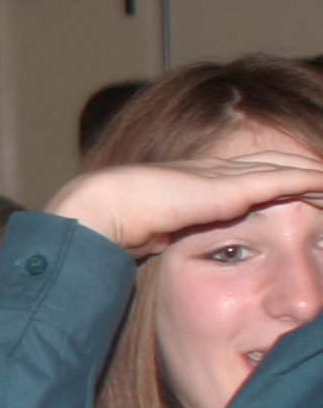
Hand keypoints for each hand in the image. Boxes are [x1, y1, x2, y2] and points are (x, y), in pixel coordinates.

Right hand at [49, 155, 322, 257]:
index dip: (278, 175)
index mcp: (198, 180)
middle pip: (277, 162)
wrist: (106, 208)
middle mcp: (217, 170)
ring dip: (318, 173)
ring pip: (290, 166)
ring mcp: (228, 175)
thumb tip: (160, 245)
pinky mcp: (237, 186)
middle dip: (307, 168)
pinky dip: (316, 179)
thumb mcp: (151, 232)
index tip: (303, 190)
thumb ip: (165, 234)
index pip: (250, 172)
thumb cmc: (116, 225)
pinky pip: (290, 178)